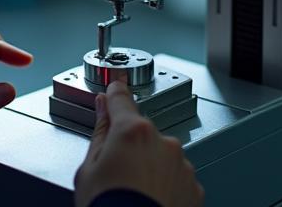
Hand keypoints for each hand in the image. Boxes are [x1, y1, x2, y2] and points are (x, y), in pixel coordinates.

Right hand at [74, 81, 203, 206]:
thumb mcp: (88, 169)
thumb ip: (99, 133)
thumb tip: (102, 109)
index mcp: (133, 131)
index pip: (121, 100)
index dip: (115, 93)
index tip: (115, 87)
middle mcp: (163, 142)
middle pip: (142, 132)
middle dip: (130, 144)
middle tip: (114, 170)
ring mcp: (181, 165)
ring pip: (161, 155)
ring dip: (149, 166)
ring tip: (132, 192)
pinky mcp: (193, 187)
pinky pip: (176, 177)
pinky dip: (165, 185)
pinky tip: (149, 200)